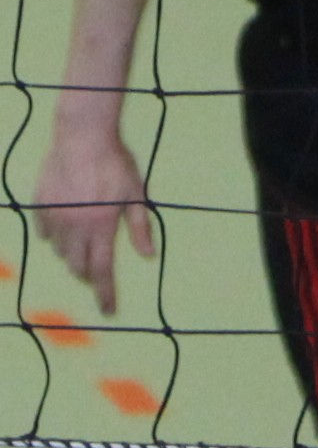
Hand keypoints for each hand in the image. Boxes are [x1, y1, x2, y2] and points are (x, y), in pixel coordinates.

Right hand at [34, 124, 154, 314]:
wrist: (81, 136)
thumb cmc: (115, 163)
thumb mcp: (136, 193)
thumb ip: (140, 227)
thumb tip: (148, 255)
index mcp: (101, 227)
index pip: (102, 271)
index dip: (106, 293)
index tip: (109, 311)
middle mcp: (74, 228)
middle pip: (78, 266)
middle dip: (89, 274)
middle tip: (98, 272)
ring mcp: (54, 218)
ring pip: (61, 252)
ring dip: (73, 255)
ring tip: (86, 243)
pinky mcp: (40, 207)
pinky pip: (46, 233)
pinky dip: (57, 237)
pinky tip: (66, 226)